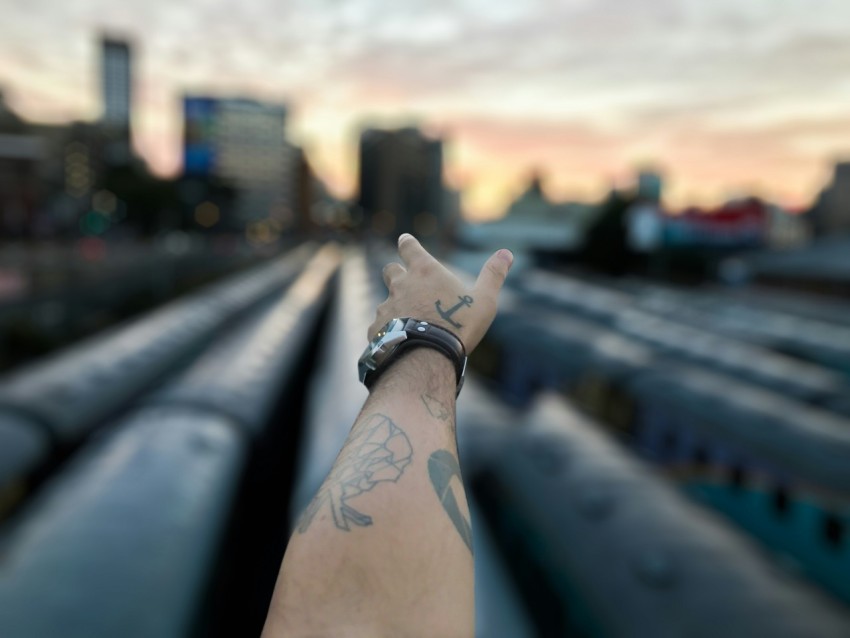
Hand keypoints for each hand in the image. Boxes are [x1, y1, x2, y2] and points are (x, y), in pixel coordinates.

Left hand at [369, 234, 512, 352]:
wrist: (426, 358)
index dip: (407, 243)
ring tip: (408, 324)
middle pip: (390, 270)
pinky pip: (379, 326)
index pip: (409, 247)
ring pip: (386, 301)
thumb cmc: (458, 327)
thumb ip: (493, 275)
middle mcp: (401, 285)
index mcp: (424, 271)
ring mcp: (386, 307)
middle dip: (395, 272)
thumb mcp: (484, 301)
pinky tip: (397, 343)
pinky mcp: (376, 328)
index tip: (404, 240)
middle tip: (403, 281)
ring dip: (395, 307)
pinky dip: (386, 331)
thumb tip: (507, 253)